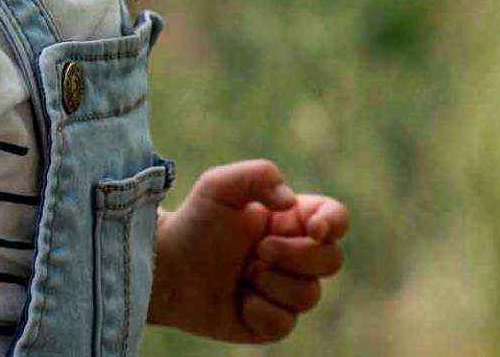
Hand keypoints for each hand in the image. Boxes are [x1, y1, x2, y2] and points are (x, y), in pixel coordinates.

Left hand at [146, 159, 347, 343]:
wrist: (165, 266)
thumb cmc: (195, 221)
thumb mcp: (219, 185)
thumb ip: (258, 176)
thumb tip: (291, 202)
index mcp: (289, 219)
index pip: (334, 218)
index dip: (334, 223)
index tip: (315, 228)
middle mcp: (293, 255)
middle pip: (331, 261)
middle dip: (297, 256)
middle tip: (260, 250)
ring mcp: (283, 290)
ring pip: (310, 296)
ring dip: (273, 283)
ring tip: (244, 273)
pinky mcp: (269, 322)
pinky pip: (285, 324)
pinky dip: (260, 311)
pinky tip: (239, 299)